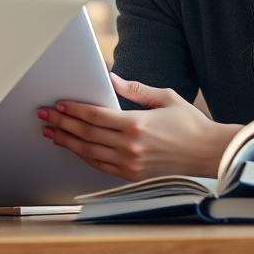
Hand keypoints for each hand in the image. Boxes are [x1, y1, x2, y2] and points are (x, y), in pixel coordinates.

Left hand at [37, 73, 240, 181]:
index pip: (94, 116)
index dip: (73, 110)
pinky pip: (101, 166)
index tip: (58, 104)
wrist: (209, 154)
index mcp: (136, 124)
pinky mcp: (133, 175)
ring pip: (89, 153)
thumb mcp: (164, 97)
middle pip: (86, 134)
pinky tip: (73, 149)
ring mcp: (130, 164)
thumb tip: (111, 78)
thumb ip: (135, 89)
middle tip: (44, 116)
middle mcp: (130, 146)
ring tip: (51, 133)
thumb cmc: (190, 124)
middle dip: (62, 124)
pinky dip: (84, 157)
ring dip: (67, 142)